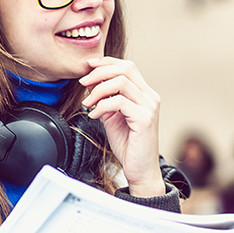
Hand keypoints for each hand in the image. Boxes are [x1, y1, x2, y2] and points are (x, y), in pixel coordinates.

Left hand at [79, 57, 163, 196]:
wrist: (140, 170)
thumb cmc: (128, 145)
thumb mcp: (112, 115)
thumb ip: (105, 98)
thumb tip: (91, 81)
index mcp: (144, 94)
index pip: (127, 66)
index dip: (106, 62)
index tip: (88, 67)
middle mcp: (150, 97)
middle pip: (125, 69)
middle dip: (99, 72)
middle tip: (83, 82)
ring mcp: (149, 107)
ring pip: (121, 82)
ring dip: (98, 90)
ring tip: (87, 103)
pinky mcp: (144, 119)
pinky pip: (119, 102)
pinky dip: (102, 105)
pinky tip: (94, 115)